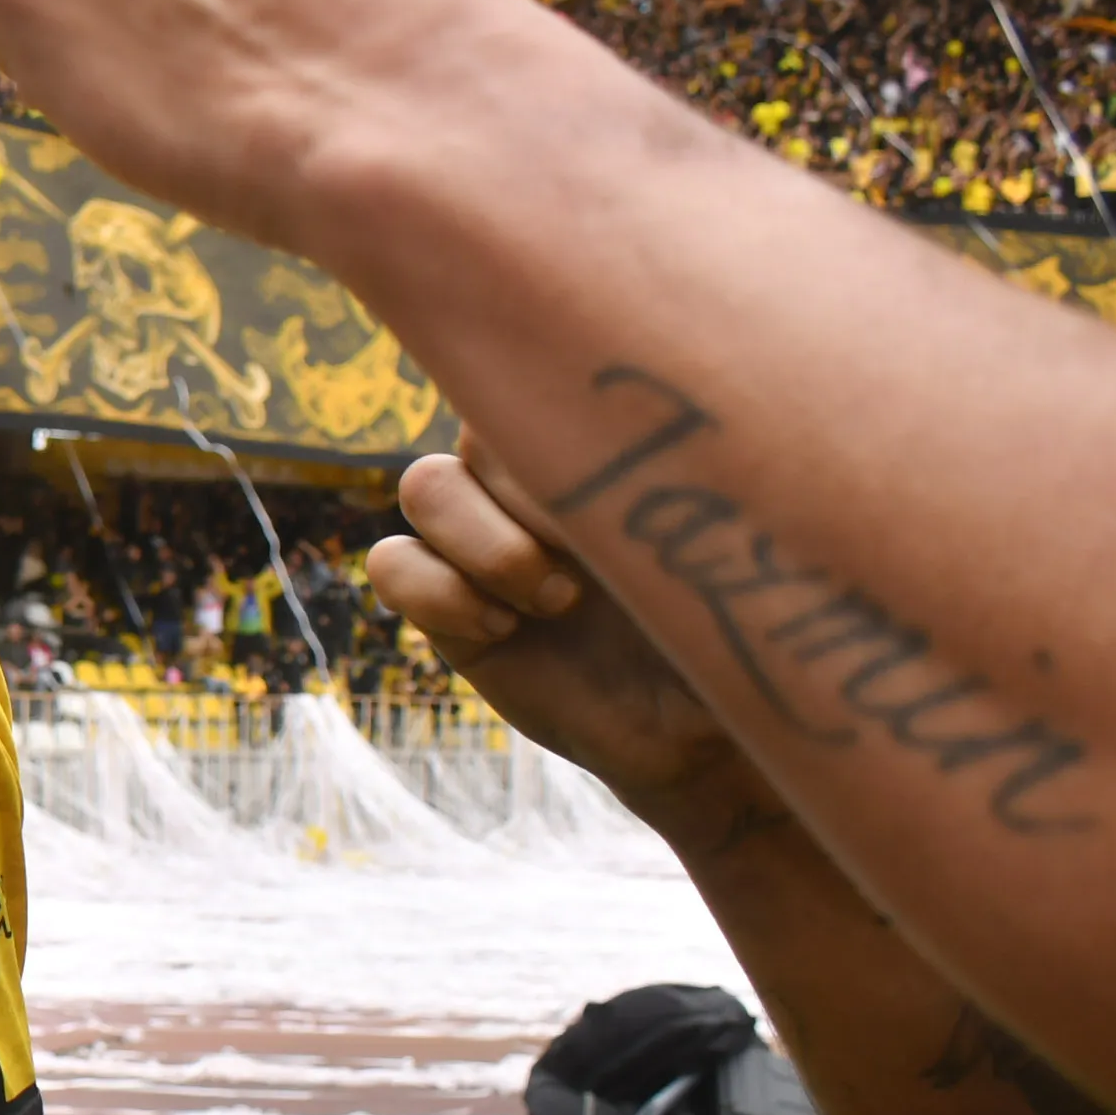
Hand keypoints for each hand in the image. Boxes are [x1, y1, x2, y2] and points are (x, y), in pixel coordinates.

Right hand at [362, 439, 747, 825]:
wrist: (690, 729)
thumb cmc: (722, 631)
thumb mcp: (717, 553)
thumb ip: (677, 490)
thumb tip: (659, 425)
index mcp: (593, 452)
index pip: (538, 385)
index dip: (556, 437)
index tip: (614, 501)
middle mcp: (528, 486)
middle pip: (476, 432)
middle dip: (527, 497)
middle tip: (590, 566)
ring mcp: (480, 543)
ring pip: (424, 487)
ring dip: (481, 543)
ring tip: (554, 605)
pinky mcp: (445, 607)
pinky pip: (392, 565)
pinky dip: (436, 593)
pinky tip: (502, 631)